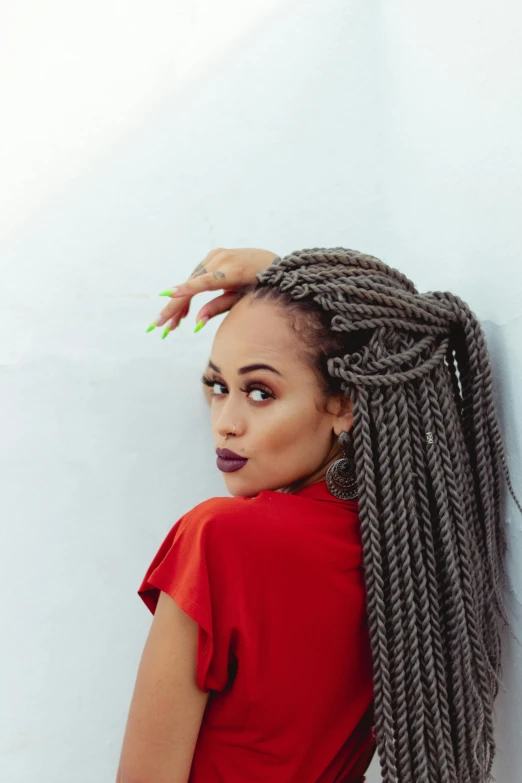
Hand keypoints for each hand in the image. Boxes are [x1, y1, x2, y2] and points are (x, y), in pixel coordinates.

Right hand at [147, 247, 279, 336]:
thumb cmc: (262, 287)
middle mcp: (222, 259)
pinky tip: (184, 312)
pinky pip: (198, 276)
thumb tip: (196, 323)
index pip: (206, 282)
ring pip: (192, 281)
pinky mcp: (215, 255)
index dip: (187, 289)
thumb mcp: (243, 300)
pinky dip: (190, 291)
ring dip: (182, 303)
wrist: (274, 265)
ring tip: (172, 326)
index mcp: (234, 271)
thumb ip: (219, 308)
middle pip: (192, 285)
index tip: (169, 295)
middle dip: (176, 307)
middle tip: (160, 326)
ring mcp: (217, 255)